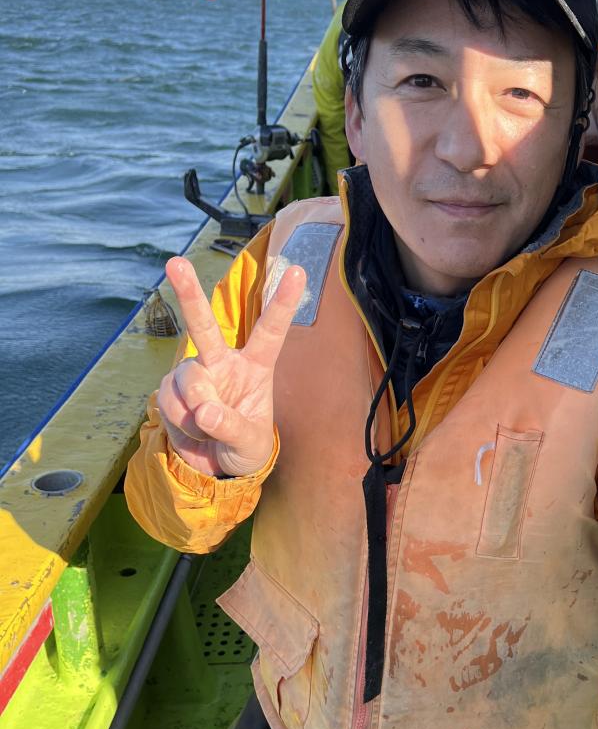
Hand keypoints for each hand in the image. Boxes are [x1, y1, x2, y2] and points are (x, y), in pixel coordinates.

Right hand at [157, 256, 304, 477]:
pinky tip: (192, 431)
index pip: (271, 331)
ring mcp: (194, 374)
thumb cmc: (245, 448)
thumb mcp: (250, 444)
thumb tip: (204, 411)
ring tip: (209, 431)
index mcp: (256, 366)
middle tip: (175, 262)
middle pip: (205, 326)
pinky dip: (181, 424)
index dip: (282, 302)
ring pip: (188, 383)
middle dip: (189, 293)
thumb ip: (232, 427)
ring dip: (197, 416)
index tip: (297, 269)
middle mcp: (222, 362)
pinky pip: (170, 403)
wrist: (216, 466)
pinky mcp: (170, 389)